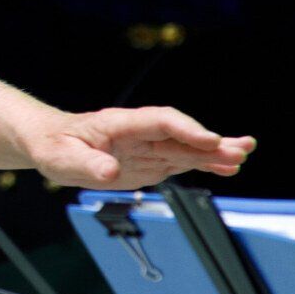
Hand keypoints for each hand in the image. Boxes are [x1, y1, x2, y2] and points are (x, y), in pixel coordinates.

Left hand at [23, 104, 255, 191]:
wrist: (51, 142)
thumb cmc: (53, 146)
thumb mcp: (61, 158)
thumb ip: (86, 165)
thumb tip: (109, 172)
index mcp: (119, 124)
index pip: (159, 121)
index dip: (185, 129)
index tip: (209, 140)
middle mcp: (139, 132)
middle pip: (180, 133)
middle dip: (210, 141)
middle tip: (243, 148)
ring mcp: (147, 145)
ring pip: (186, 147)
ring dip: (215, 151)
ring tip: (244, 155)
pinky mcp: (150, 160)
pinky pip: (182, 160)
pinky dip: (205, 164)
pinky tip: (227, 168)